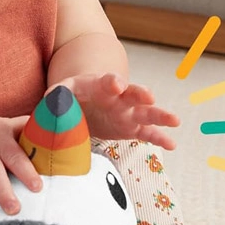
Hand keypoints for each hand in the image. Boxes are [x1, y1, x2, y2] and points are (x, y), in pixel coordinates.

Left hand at [57, 73, 179, 148]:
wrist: (82, 103)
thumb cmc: (71, 97)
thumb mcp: (61, 93)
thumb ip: (55, 97)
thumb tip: (49, 101)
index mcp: (99, 85)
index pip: (106, 81)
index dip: (111, 81)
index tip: (116, 84)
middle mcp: (117, 97)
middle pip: (131, 93)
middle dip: (140, 93)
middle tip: (149, 96)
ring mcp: (127, 113)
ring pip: (146, 112)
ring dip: (160, 115)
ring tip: (175, 120)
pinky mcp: (131, 128)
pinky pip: (148, 133)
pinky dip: (160, 138)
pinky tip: (172, 143)